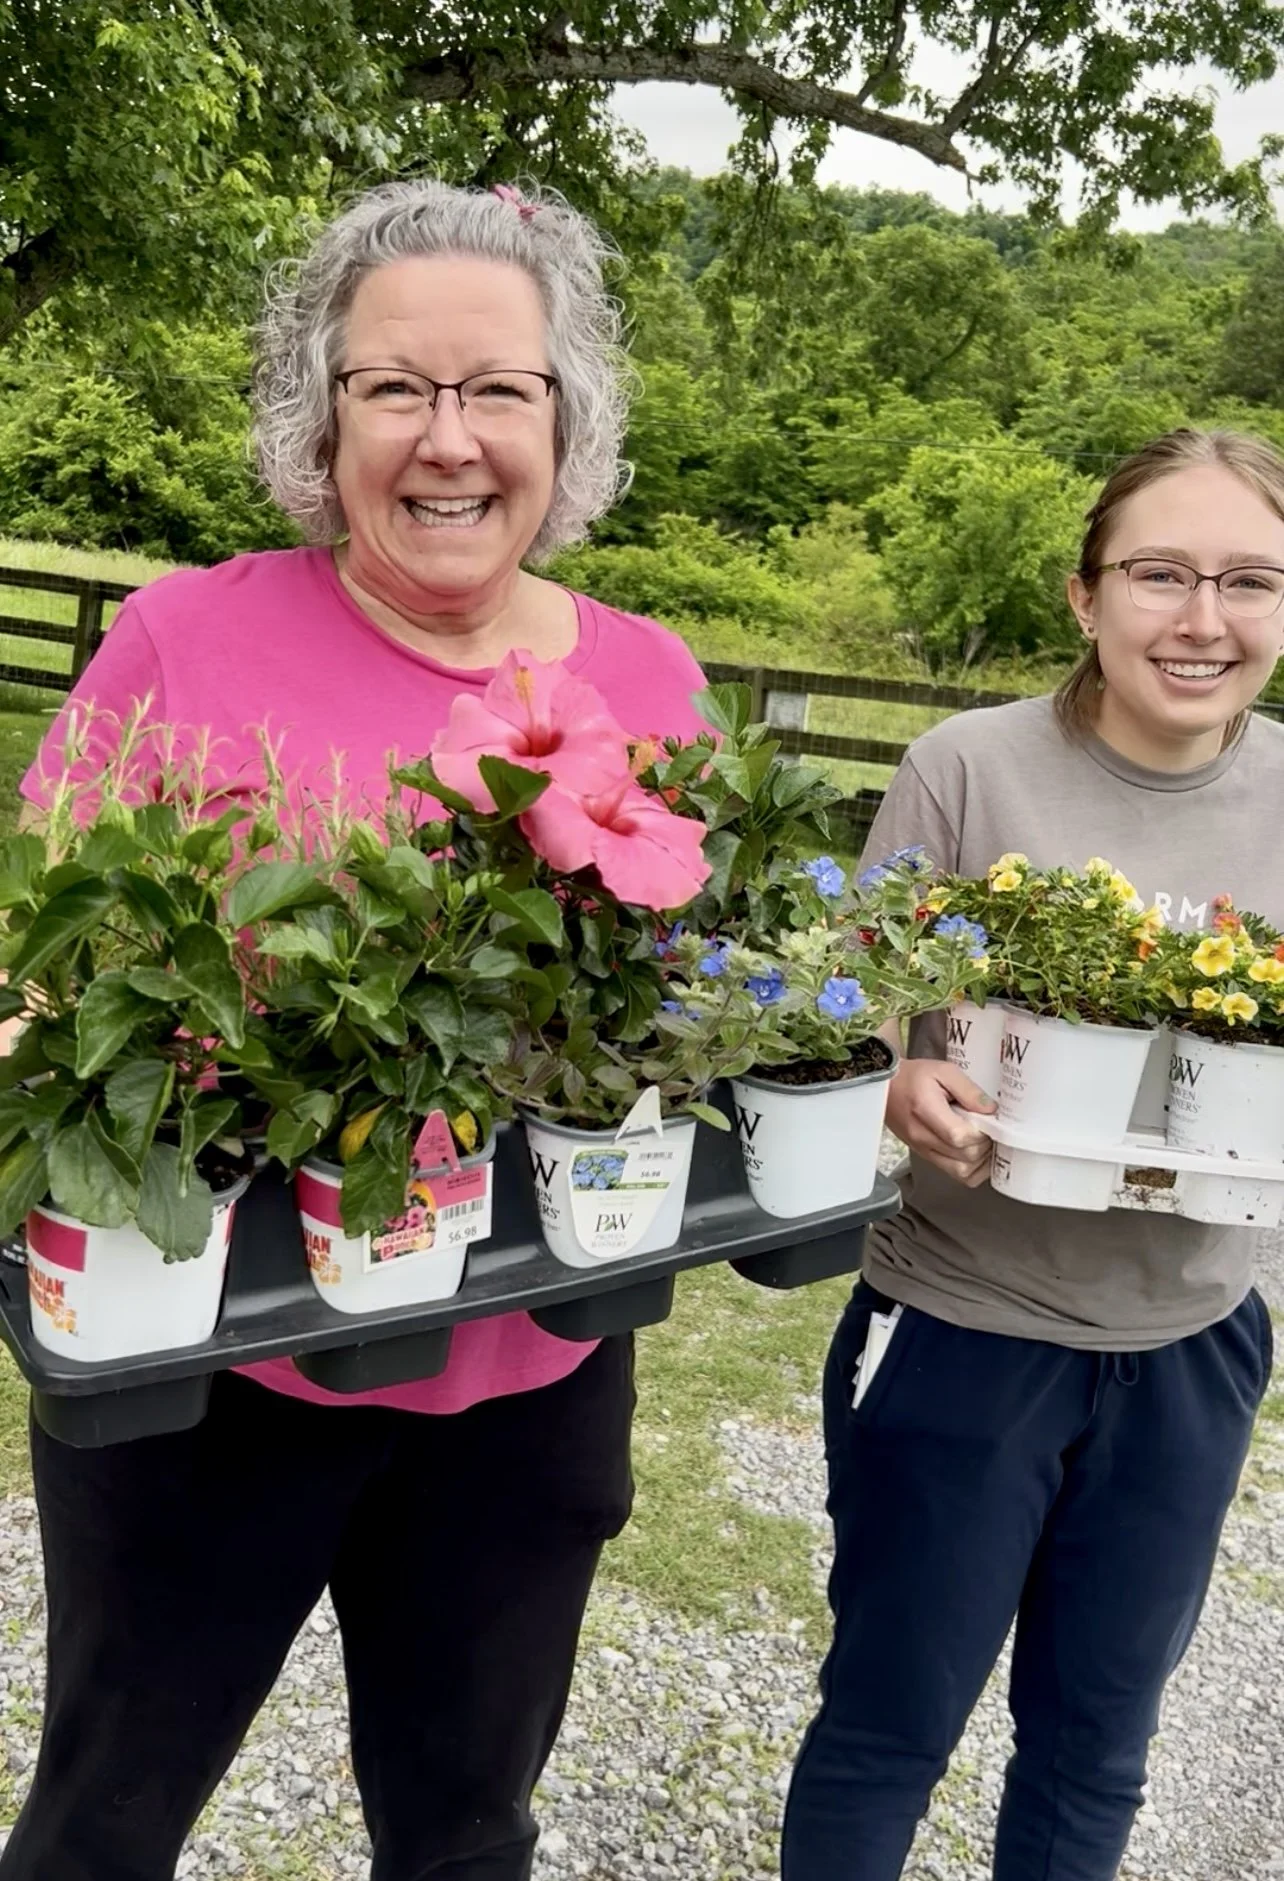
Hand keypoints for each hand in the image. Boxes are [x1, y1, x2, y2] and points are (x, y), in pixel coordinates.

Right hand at [886, 1057, 995, 1188]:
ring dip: (981, 1160)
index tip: (989, 1119)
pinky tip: (976, 1152)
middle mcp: (922, 1136)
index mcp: (925, 1110)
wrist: (887, 1088)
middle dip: (985, 1144)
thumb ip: (968, 1090)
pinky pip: (956, 1174)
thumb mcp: (944, 1071)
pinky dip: (972, 1168)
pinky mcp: (926, 1156)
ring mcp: (923, 1150)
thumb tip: (991, 1110)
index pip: (960, 1136)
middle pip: (965, 1156)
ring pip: (963, 1172)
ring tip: (984, 1141)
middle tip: (990, 1128)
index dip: (981, 1131)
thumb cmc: (913, 1077)